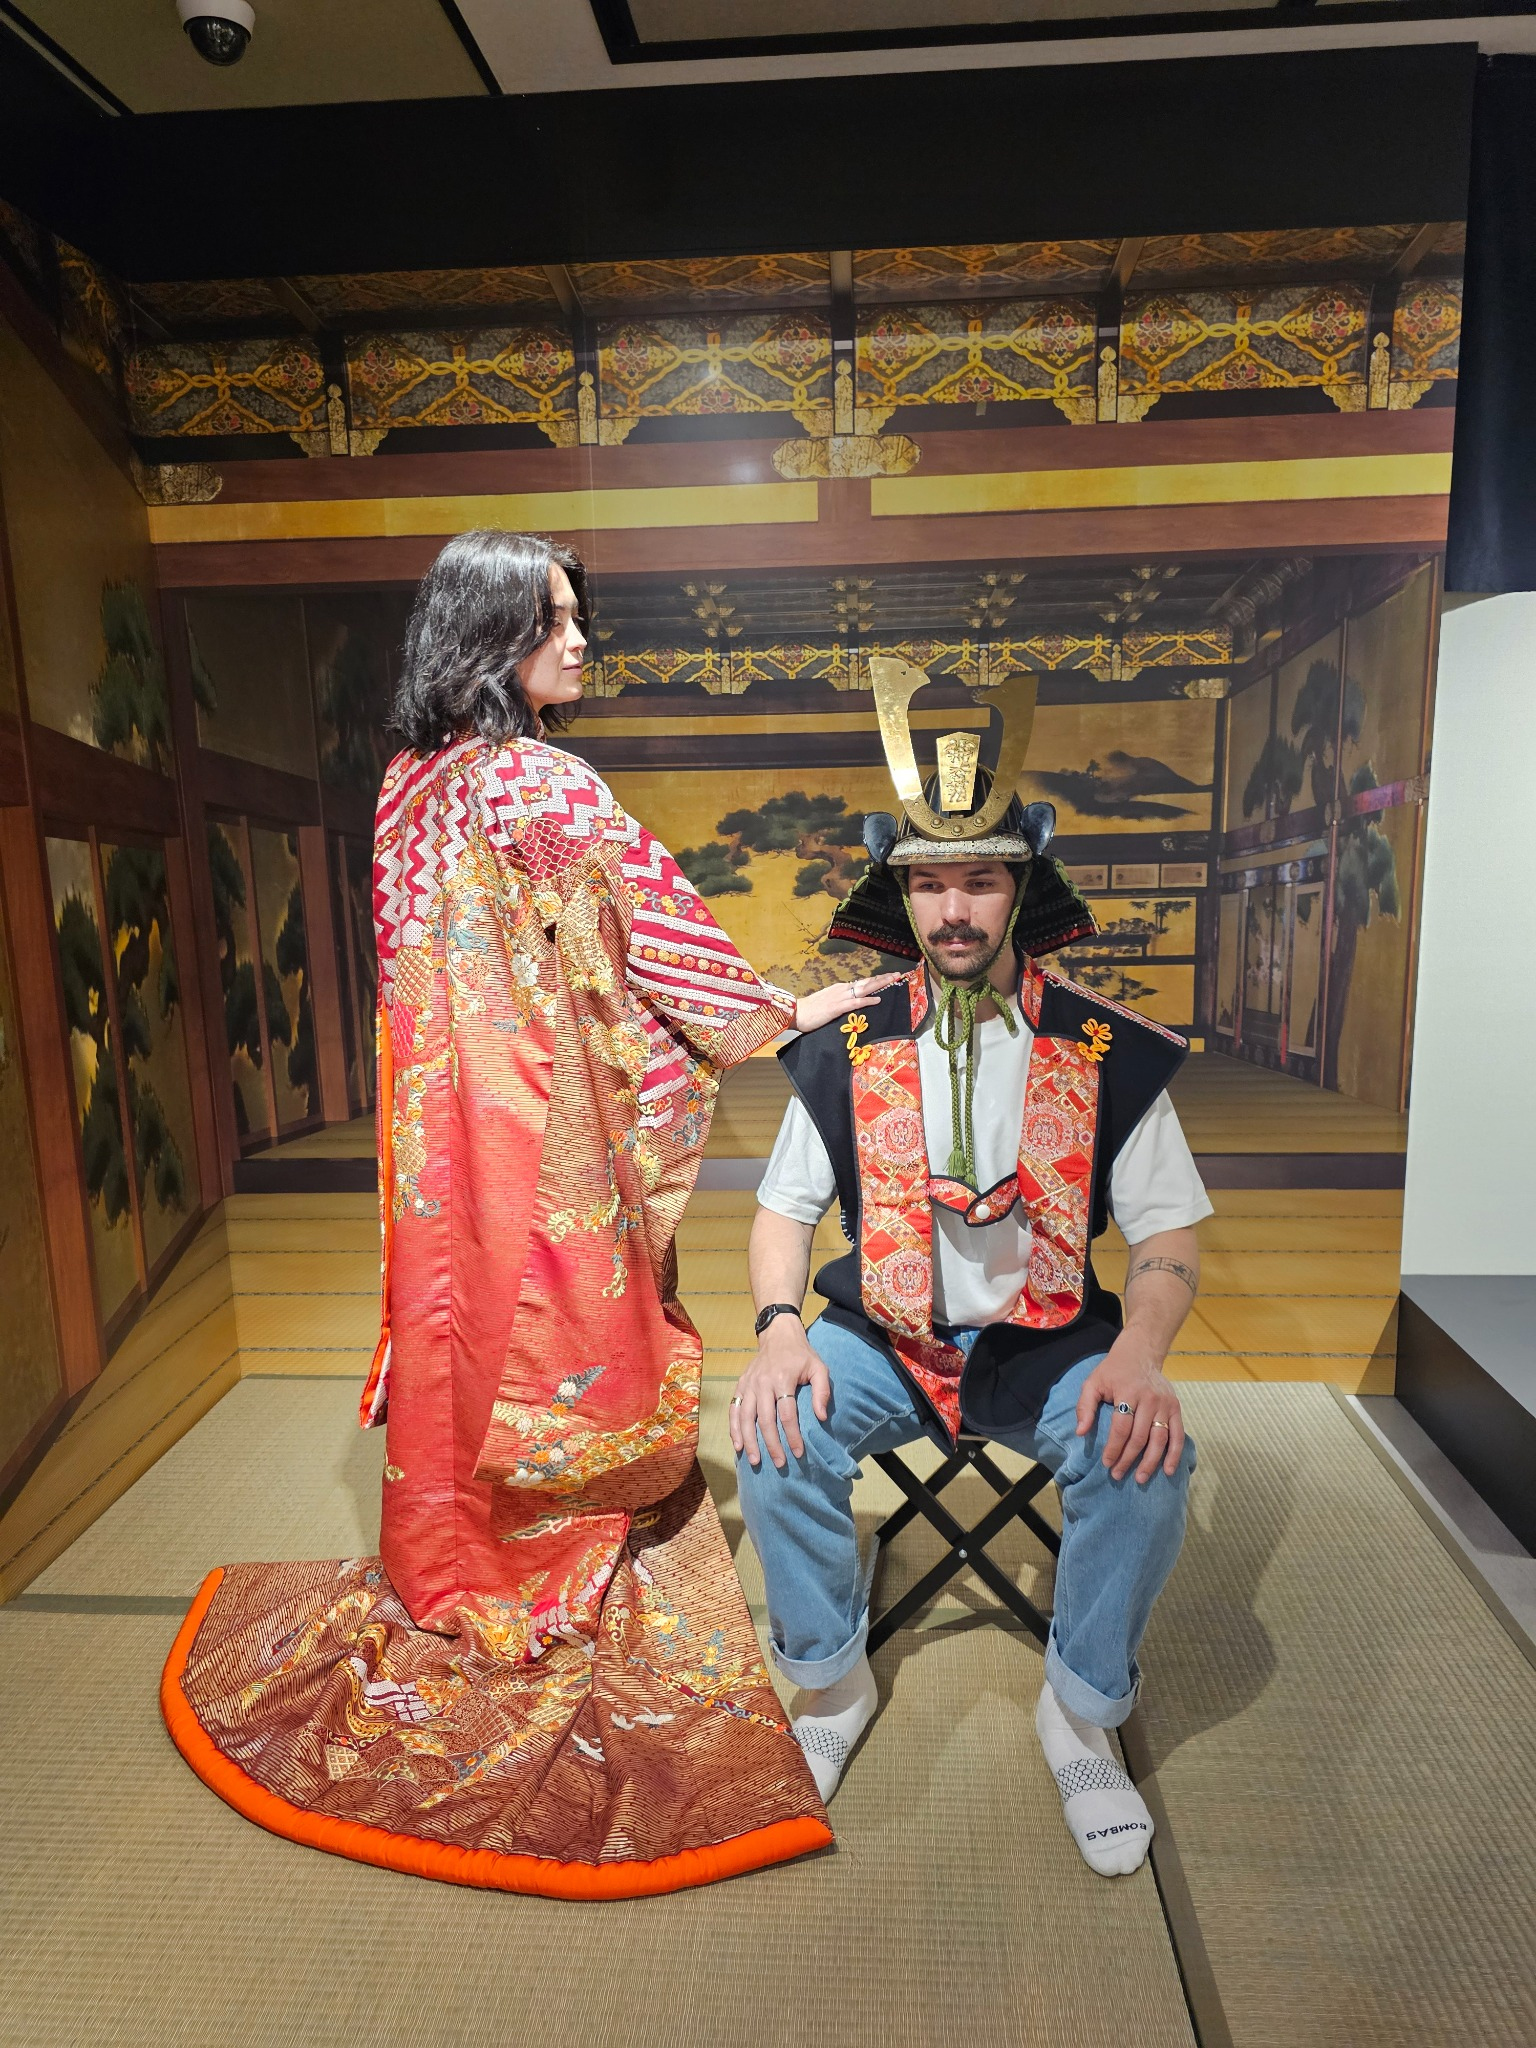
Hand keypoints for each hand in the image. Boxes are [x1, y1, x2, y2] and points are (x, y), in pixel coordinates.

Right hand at [729, 1317, 830, 1469]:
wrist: (778, 1336)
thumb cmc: (801, 1355)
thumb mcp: (819, 1368)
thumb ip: (822, 1392)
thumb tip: (821, 1417)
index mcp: (783, 1379)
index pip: (787, 1414)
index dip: (793, 1436)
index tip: (799, 1453)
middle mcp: (762, 1383)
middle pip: (765, 1420)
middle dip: (772, 1444)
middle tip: (780, 1463)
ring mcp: (748, 1384)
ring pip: (746, 1418)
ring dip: (749, 1441)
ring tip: (754, 1460)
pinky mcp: (740, 1385)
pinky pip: (734, 1410)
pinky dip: (734, 1428)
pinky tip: (737, 1445)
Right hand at [794, 972, 902, 1033]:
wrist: (796, 1013)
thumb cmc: (810, 1010)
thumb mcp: (827, 1002)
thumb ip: (839, 1001)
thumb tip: (850, 1003)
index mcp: (840, 988)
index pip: (861, 983)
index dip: (875, 980)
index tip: (887, 977)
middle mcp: (842, 989)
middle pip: (866, 982)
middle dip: (883, 978)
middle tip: (897, 974)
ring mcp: (840, 997)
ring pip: (864, 988)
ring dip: (879, 984)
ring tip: (893, 980)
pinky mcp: (837, 1007)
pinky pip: (856, 1002)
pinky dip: (868, 1000)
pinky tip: (878, 999)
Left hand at [1074, 1328, 1184, 1482]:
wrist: (1140, 1354)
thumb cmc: (1113, 1371)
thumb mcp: (1093, 1383)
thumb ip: (1084, 1406)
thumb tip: (1080, 1432)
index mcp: (1127, 1392)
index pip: (1121, 1427)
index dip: (1114, 1448)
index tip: (1107, 1463)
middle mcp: (1149, 1399)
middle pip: (1140, 1436)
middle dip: (1128, 1459)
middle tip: (1118, 1474)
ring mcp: (1164, 1404)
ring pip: (1159, 1439)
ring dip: (1150, 1462)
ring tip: (1141, 1479)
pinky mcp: (1175, 1408)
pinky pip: (1178, 1434)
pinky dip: (1175, 1454)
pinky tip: (1169, 1470)